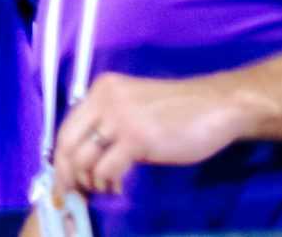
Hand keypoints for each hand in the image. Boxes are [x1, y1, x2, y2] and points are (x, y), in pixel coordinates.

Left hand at [52, 71, 243, 197]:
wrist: (220, 106)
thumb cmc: (181, 109)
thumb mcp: (134, 108)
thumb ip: (108, 123)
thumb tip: (78, 160)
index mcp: (103, 88)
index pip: (66, 129)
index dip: (61, 160)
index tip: (66, 181)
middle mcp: (107, 98)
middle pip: (67, 146)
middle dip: (68, 176)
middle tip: (78, 193)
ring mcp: (122, 117)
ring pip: (82, 161)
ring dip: (91, 182)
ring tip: (108, 187)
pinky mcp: (137, 138)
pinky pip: (105, 171)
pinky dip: (108, 184)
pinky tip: (120, 186)